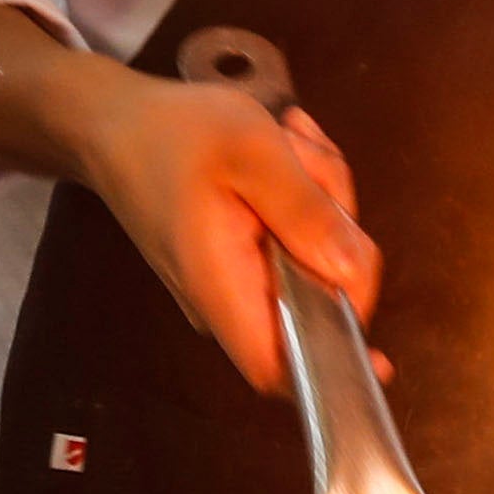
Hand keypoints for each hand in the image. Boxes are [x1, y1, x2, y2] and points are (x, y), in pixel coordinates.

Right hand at [67, 78, 375, 396]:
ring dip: (322, 197)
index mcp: (223, 288)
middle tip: (307, 162)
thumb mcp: (251, 149)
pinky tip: (284, 154)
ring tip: (287, 145)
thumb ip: (304, 210)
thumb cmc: (172, 134)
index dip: (333, 367)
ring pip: (319, 260)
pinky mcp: (246, 257)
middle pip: (321, 298)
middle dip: (336, 228)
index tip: (379, 352)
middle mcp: (230, 300)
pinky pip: (300, 241)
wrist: (114, 124)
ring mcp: (239, 280)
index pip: (279, 369)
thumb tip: (352, 272)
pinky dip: (305, 196)